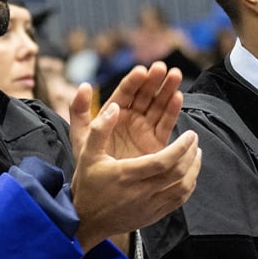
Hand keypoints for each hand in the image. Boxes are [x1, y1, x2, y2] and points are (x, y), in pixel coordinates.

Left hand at [69, 63, 183, 160]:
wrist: (103, 190)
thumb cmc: (89, 162)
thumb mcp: (81, 137)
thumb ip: (79, 112)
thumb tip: (85, 85)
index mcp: (112, 113)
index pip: (124, 93)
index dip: (133, 81)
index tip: (141, 71)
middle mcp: (130, 118)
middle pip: (144, 94)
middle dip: (153, 80)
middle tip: (162, 68)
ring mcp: (145, 128)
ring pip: (158, 105)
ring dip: (167, 90)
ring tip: (175, 75)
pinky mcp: (157, 141)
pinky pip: (166, 123)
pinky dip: (172, 110)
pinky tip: (178, 97)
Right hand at [70, 88, 200, 251]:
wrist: (85, 221)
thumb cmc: (86, 184)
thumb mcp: (86, 154)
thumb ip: (100, 129)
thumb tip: (115, 107)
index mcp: (125, 175)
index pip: (162, 163)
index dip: (180, 148)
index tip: (190, 135)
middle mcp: (140, 193)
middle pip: (177, 175)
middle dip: (190, 155)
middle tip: (194, 139)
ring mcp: (149, 207)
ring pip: (182, 189)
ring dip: (194, 170)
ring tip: (196, 153)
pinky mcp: (153, 216)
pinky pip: (179, 201)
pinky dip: (189, 185)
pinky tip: (189, 173)